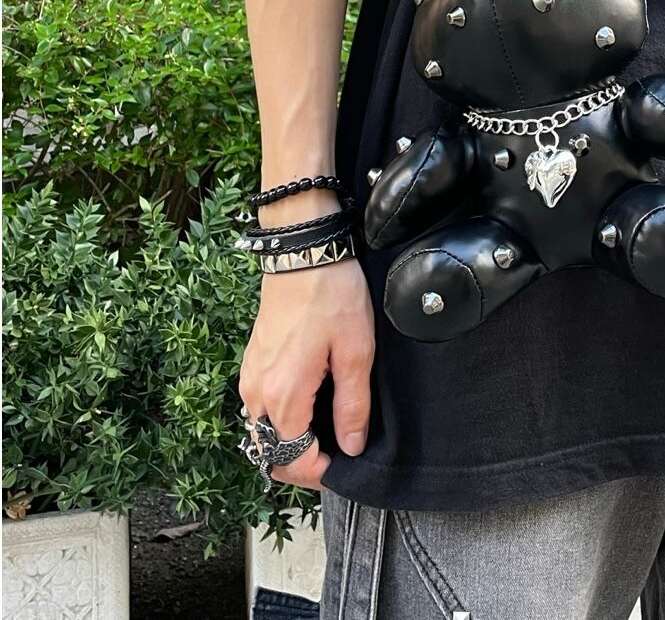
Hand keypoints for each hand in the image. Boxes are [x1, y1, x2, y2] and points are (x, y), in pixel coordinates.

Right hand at [239, 234, 375, 490]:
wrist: (303, 252)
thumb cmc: (332, 296)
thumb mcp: (356, 351)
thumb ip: (353, 405)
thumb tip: (352, 447)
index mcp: (283, 395)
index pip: (292, 461)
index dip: (321, 472)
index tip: (347, 464)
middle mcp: (257, 393)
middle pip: (271, 453)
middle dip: (303, 462)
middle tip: (338, 452)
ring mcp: (250, 377)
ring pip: (263, 432)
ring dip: (290, 441)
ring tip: (328, 428)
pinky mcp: (252, 362)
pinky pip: (260, 408)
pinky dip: (281, 419)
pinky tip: (311, 403)